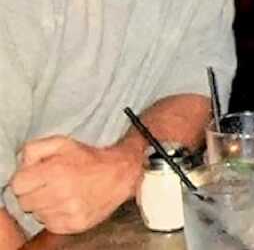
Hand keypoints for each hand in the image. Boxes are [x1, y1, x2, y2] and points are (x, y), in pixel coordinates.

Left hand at [9, 136, 142, 233]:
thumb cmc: (88, 158)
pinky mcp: (76, 224)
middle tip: (49, 185)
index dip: (25, 180)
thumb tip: (22, 166)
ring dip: (45, 205)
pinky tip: (67, 204)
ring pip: (37, 214)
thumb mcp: (62, 142)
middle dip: (33, 193)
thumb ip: (34, 149)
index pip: (18, 185)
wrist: (121, 173)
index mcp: (56, 170)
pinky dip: (55, 216)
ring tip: (61, 194)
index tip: (36, 177)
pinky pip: (50, 224)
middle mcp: (62, 192)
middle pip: (25, 202)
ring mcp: (70, 211)